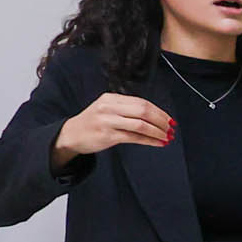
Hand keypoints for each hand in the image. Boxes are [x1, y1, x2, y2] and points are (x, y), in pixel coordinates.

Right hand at [51, 92, 172, 166]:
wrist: (71, 135)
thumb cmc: (93, 123)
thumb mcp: (107, 109)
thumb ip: (127, 109)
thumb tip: (155, 116)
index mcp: (110, 98)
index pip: (141, 102)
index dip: (159, 111)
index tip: (169, 119)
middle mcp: (109, 107)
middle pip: (143, 110)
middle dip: (161, 120)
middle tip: (171, 128)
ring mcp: (107, 121)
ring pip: (141, 124)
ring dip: (157, 132)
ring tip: (167, 137)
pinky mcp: (108, 135)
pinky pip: (134, 137)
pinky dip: (149, 140)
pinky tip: (158, 143)